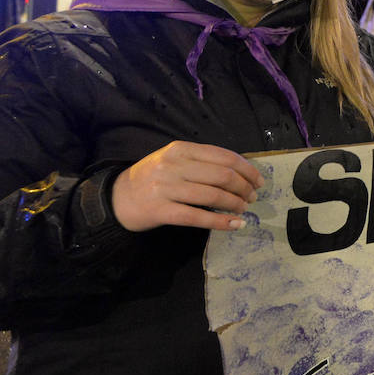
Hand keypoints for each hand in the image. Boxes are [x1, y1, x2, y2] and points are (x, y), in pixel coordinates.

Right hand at [111, 141, 263, 232]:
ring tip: (244, 210)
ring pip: (213, 196)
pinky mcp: (161, 211)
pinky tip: (235, 225)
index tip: (258, 181)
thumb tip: (240, 172)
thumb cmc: (151, 178)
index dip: (247, 169)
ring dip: (235, 204)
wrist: (116, 198)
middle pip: (223, 175)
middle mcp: (174, 165)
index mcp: (181, 149)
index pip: (224, 156)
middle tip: (252, 197)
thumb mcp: (173, 160)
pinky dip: (221, 222)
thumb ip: (201, 161)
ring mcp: (166, 188)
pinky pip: (198, 217)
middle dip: (244, 187)